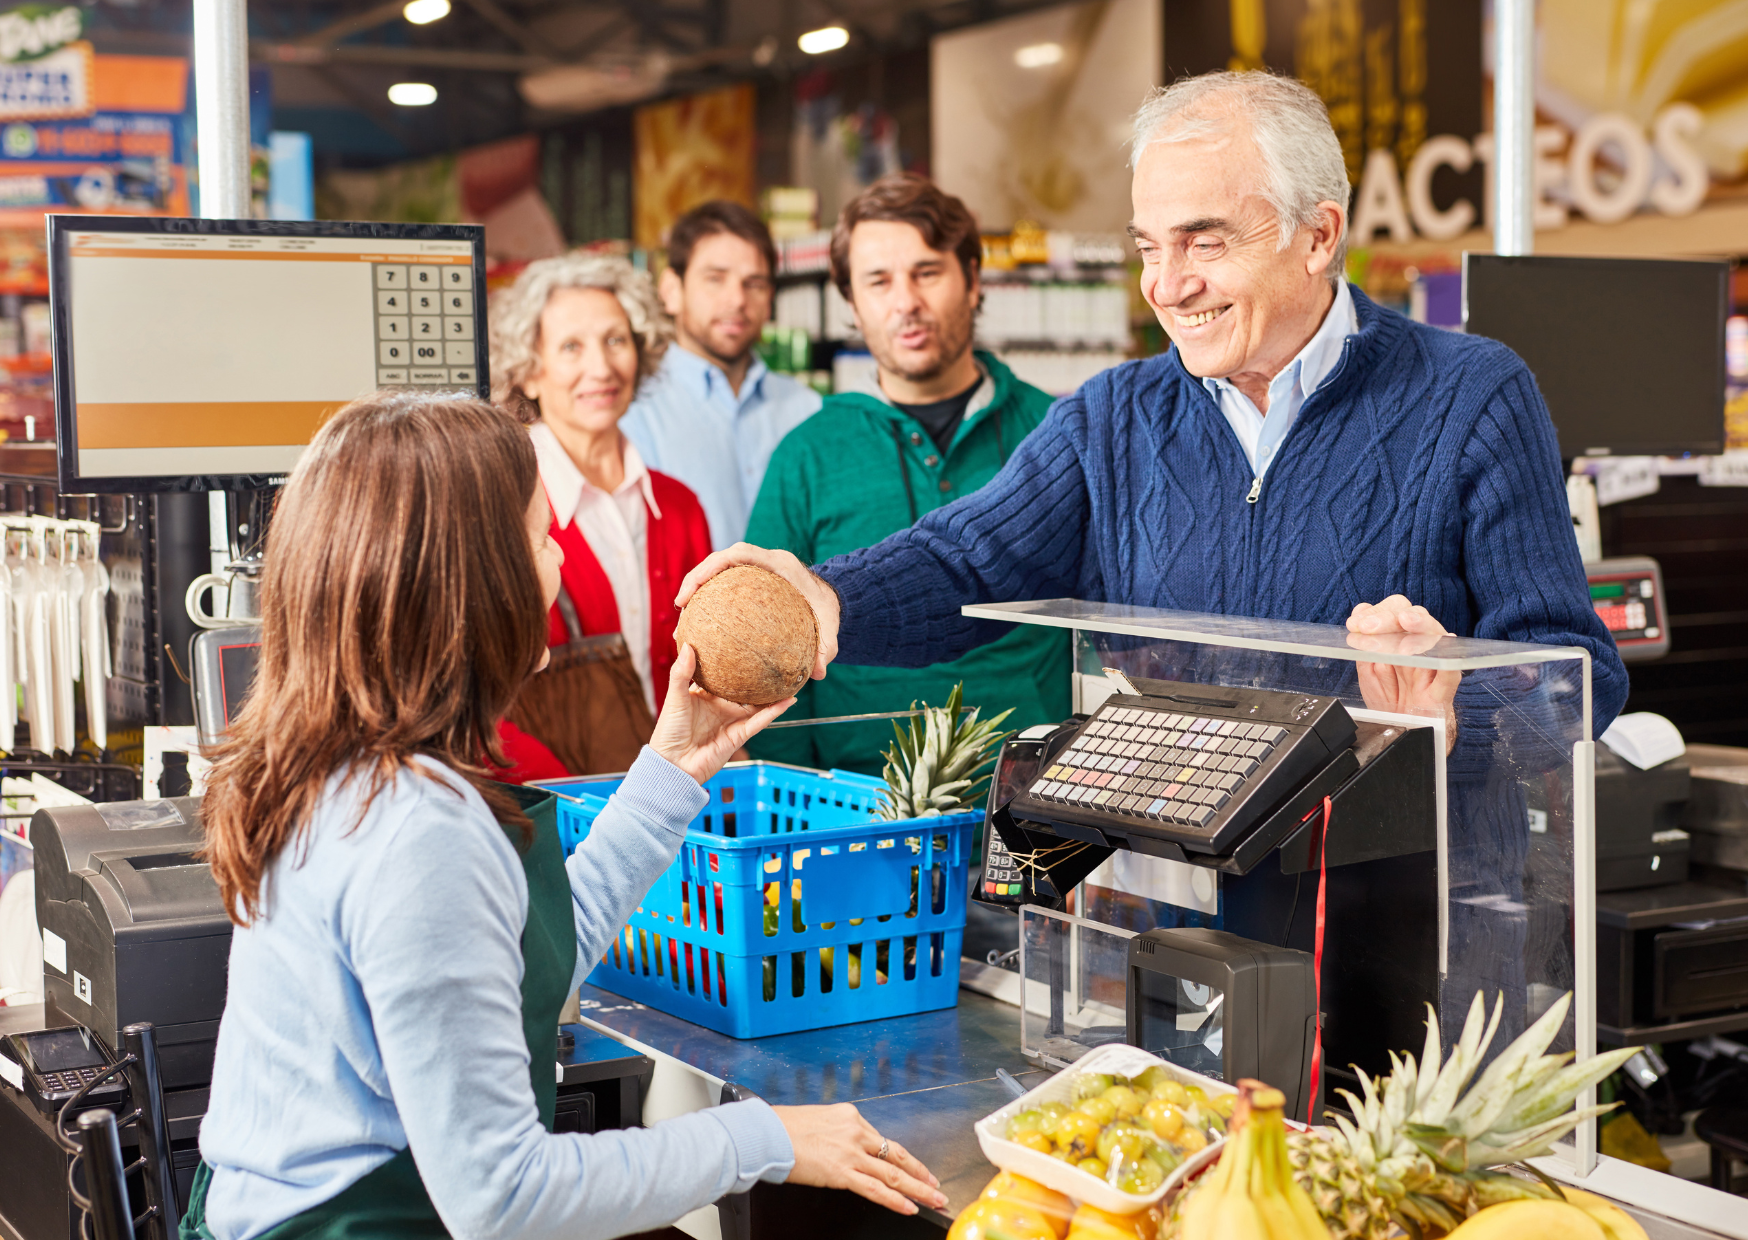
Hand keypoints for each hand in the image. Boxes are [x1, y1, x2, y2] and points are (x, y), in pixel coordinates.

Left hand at [649, 645, 792, 783]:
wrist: (673, 764)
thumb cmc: (668, 733)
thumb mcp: (674, 697)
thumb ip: (681, 673)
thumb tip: (688, 646)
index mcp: (703, 696)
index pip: (721, 675)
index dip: (731, 662)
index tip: (742, 644)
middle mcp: (720, 707)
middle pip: (743, 689)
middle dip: (756, 677)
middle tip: (771, 658)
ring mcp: (731, 721)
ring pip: (756, 705)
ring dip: (772, 694)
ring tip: (787, 678)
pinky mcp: (739, 735)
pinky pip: (760, 721)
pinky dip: (774, 711)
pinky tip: (788, 700)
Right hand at [675, 542, 840, 679]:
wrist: (833, 597)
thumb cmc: (829, 610)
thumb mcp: (830, 628)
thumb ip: (825, 648)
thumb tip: (818, 674)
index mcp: (780, 563)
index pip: (738, 554)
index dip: (710, 567)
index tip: (692, 590)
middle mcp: (765, 562)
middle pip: (720, 559)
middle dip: (696, 577)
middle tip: (680, 604)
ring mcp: (757, 569)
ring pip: (719, 571)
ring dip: (698, 587)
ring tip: (684, 615)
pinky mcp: (752, 580)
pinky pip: (726, 586)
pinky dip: (711, 600)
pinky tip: (701, 626)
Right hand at [771, 1102, 945, 1216]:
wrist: (766, 1132)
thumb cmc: (783, 1127)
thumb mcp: (817, 1121)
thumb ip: (836, 1134)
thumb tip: (841, 1149)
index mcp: (850, 1117)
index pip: (882, 1141)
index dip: (902, 1158)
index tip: (914, 1167)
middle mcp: (856, 1131)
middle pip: (897, 1155)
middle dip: (921, 1173)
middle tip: (937, 1185)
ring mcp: (851, 1152)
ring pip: (893, 1173)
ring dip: (917, 1189)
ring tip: (934, 1199)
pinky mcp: (841, 1171)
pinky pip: (875, 1188)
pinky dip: (895, 1199)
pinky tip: (909, 1207)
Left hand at [1345, 595, 1458, 753]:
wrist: (1402, 730)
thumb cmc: (1389, 699)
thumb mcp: (1368, 670)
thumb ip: (1365, 643)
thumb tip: (1359, 613)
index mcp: (1399, 639)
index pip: (1393, 611)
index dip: (1375, 612)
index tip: (1355, 624)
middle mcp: (1418, 647)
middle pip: (1413, 615)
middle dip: (1389, 616)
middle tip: (1368, 626)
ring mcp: (1432, 666)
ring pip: (1435, 636)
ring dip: (1420, 625)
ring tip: (1404, 622)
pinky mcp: (1441, 690)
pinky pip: (1451, 673)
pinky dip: (1448, 659)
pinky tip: (1445, 643)